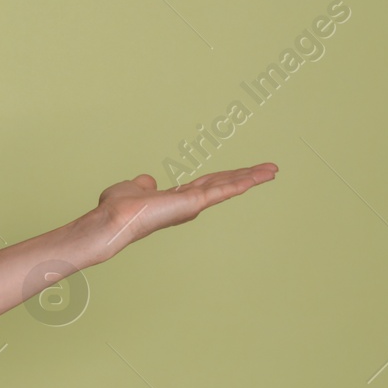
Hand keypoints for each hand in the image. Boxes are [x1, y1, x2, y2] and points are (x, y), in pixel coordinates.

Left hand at [72, 162, 278, 266]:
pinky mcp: (195, 203)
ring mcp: (194, 204)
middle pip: (224, 183)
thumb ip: (144, 184)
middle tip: (270, 169)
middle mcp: (190, 203)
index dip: (226, 177)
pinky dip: (242, 182)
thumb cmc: (119, 208)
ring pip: (228, 186)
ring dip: (252, 177)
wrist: (114, 218)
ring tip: (273, 170)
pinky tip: (259, 176)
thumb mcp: (134, 188)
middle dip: (247, 175)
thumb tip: (149, 181)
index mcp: (178, 199)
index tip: (243, 172)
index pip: (208, 184)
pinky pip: (223, 190)